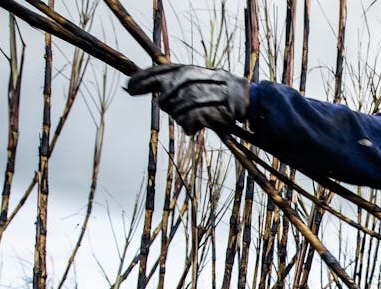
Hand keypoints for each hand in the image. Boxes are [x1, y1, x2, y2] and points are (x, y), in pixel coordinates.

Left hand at [125, 64, 248, 132]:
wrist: (251, 100)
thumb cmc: (223, 94)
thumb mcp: (202, 82)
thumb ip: (180, 83)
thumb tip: (155, 89)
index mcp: (192, 70)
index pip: (162, 71)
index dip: (143, 79)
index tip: (129, 88)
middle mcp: (196, 78)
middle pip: (166, 96)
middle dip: (169, 106)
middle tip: (179, 110)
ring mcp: (203, 93)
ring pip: (176, 110)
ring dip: (181, 118)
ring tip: (193, 118)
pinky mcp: (212, 109)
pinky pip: (188, 121)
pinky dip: (189, 127)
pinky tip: (194, 127)